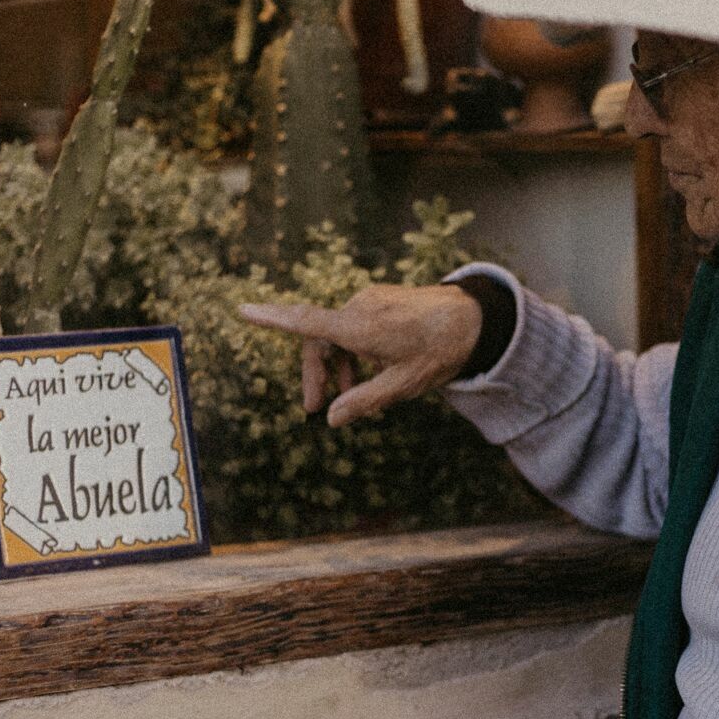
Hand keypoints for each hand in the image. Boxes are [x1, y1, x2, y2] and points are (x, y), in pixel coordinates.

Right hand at [238, 284, 482, 427]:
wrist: (475, 318)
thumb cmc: (440, 352)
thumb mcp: (402, 385)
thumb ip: (364, 401)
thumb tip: (331, 419)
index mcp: (359, 328)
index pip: (306, 322)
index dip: (272, 319)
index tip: (243, 309)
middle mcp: (359, 308)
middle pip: (319, 340)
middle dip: (315, 374)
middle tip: (313, 408)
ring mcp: (370, 300)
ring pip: (338, 334)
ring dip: (337, 365)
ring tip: (350, 395)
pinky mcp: (380, 299)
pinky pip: (355, 325)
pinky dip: (354, 350)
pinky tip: (372, 371)